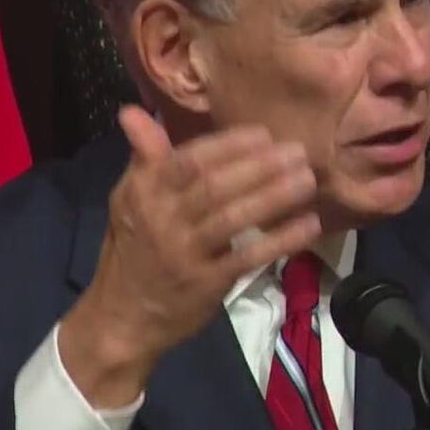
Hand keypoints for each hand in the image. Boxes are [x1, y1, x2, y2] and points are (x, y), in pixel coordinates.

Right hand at [59, 105, 321, 405]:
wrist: (121, 318)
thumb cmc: (132, 252)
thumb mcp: (128, 201)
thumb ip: (145, 158)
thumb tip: (134, 111)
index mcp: (144, 193)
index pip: (189, 161)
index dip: (229, 145)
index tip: (264, 134)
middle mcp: (162, 220)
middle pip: (216, 186)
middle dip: (260, 167)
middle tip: (298, 151)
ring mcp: (184, 254)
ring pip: (233, 218)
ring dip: (275, 197)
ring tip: (308, 180)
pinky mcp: (205, 284)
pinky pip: (248, 257)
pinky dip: (280, 240)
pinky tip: (308, 224)